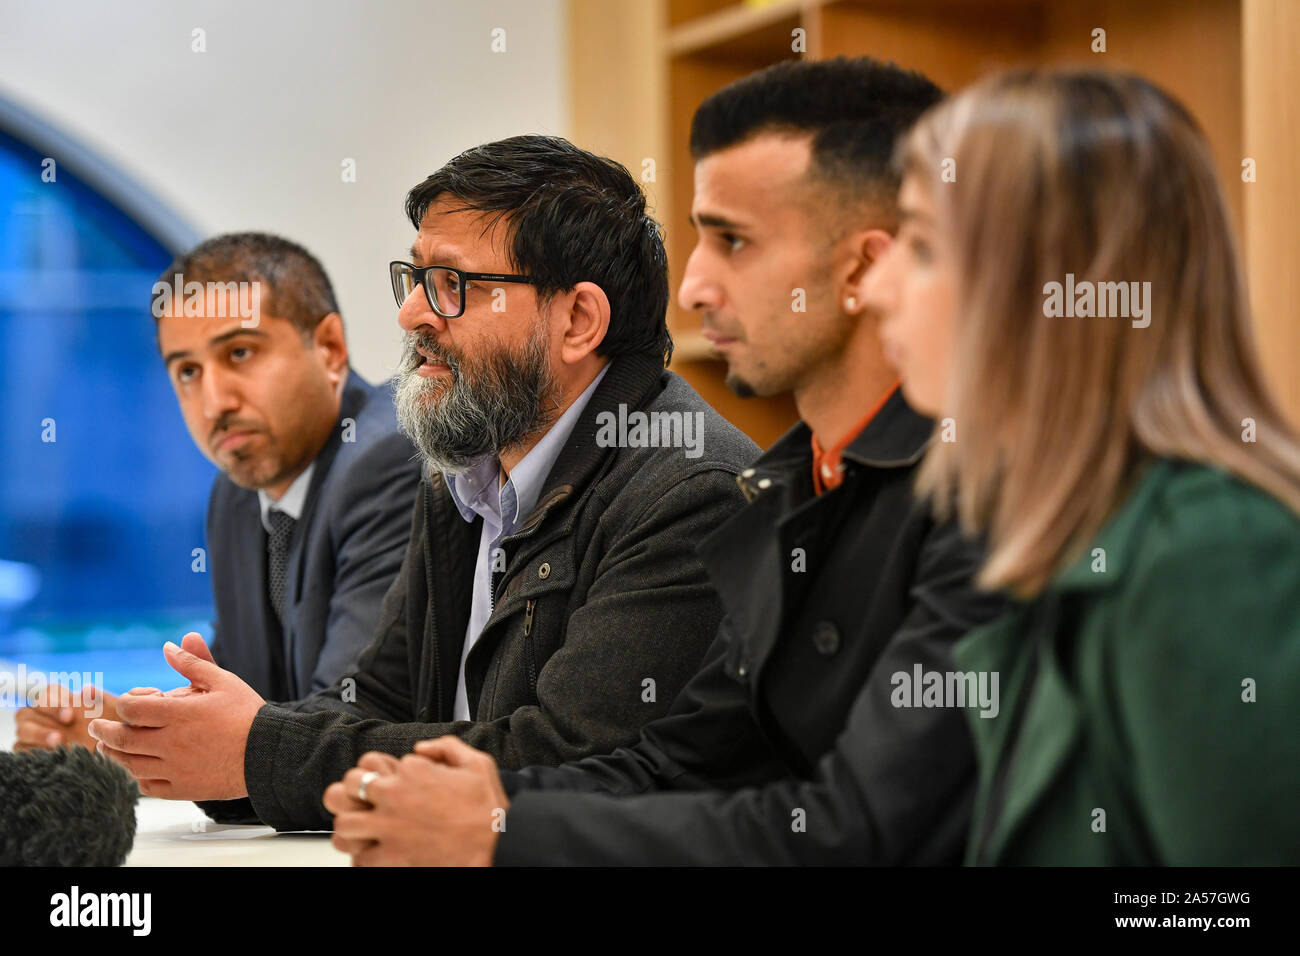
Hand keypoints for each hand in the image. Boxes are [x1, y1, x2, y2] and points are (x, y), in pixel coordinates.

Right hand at [15, 684, 119, 750]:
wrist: (114, 756)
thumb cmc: (111, 730)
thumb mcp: (113, 715)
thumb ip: (103, 700)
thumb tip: (87, 689)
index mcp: (61, 701)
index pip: (47, 692)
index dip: (55, 701)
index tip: (70, 715)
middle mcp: (42, 716)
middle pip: (29, 709)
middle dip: (46, 717)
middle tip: (64, 728)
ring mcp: (33, 734)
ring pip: (23, 729)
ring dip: (38, 735)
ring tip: (58, 743)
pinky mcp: (30, 752)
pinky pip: (20, 750)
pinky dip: (32, 752)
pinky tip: (49, 756)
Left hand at [87, 632, 265, 800]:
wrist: (270, 753)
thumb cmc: (248, 715)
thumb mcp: (223, 681)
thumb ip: (193, 663)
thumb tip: (169, 645)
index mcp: (179, 714)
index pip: (132, 709)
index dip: (123, 705)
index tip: (123, 705)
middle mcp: (172, 743)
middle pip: (122, 739)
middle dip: (104, 731)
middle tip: (97, 727)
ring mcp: (175, 769)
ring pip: (130, 765)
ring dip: (114, 755)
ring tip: (108, 748)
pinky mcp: (183, 789)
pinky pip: (149, 787)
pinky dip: (138, 777)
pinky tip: (139, 769)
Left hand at [325, 736, 507, 865]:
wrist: (496, 848)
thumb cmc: (489, 810)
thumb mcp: (478, 764)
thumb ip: (447, 747)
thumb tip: (421, 748)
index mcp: (415, 770)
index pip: (374, 761)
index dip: (381, 771)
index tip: (391, 781)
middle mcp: (396, 795)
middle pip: (350, 784)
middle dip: (355, 790)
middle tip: (368, 801)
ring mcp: (390, 828)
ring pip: (345, 822)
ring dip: (353, 823)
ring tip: (366, 828)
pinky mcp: (392, 857)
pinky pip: (359, 857)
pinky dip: (364, 855)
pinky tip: (377, 851)